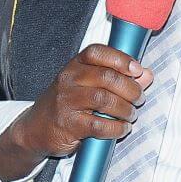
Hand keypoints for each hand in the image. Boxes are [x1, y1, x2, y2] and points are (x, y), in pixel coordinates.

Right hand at [0, 44, 153, 179]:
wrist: (34, 129)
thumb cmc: (66, 104)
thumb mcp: (86, 85)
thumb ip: (117, 77)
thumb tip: (146, 74)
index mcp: (74, 66)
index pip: (97, 52)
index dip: (120, 59)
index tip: (137, 70)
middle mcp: (68, 80)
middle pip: (107, 77)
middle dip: (131, 89)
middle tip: (139, 99)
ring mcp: (66, 102)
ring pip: (104, 100)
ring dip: (126, 109)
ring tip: (131, 115)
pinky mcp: (68, 125)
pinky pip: (99, 125)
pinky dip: (117, 128)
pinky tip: (122, 128)